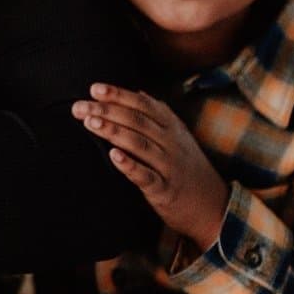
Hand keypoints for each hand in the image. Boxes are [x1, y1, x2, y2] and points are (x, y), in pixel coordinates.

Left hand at [73, 83, 228, 250]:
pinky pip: (146, 176)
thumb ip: (159, 114)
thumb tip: (139, 92)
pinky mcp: (165, 190)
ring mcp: (169, 166)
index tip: (94, 89)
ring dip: (114, 132)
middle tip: (80, 107)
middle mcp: (171, 143)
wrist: (213, 204)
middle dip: (107, 111)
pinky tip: (113, 156)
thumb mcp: (179, 136)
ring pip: (140, 144)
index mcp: (172, 127)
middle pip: (137, 121)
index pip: (143, 104)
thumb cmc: (188, 167)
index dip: (119, 95)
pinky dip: (130, 165)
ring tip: (91, 123)